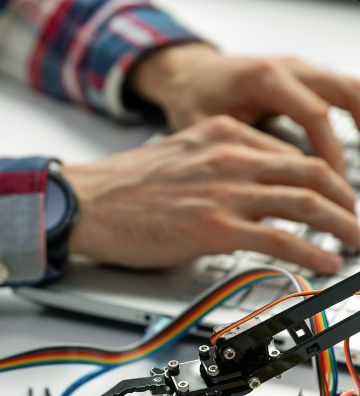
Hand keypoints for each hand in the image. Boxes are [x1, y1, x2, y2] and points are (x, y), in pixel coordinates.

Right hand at [63, 116, 358, 272]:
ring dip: (342, 224)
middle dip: (346, 199)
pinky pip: (280, 238)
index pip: (292, 153)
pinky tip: (326, 261)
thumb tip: (241, 194)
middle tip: (357, 219)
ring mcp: (226, 192)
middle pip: (312, 173)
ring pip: (307, 202)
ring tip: (356, 241)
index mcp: (224, 136)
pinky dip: (312, 251)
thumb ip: (217, 168)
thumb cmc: (123, 187)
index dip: (324, 177)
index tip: (333, 195)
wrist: (88, 202)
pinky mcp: (215, 228)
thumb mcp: (179, 158)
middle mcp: (232, 157)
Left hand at [128, 44, 359, 175]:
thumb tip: (264, 191)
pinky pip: (340, 92)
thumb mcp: (206, 130)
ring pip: (349, 87)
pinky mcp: (303, 78)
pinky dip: (355, 116)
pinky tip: (356, 145)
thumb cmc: (193, 100)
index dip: (329, 152)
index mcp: (264, 78)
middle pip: (345, 91)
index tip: (333, 184)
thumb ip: (236, 153)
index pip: (315, 114)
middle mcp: (287, 67)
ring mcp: (299, 69)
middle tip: (352, 178)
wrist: (189, 75)